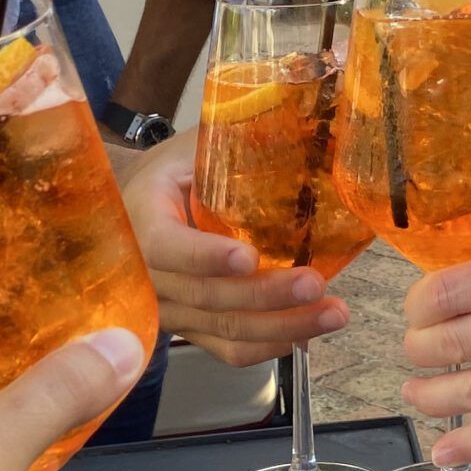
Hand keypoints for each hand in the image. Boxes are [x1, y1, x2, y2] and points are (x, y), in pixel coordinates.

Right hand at [119, 137, 347, 364]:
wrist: (136, 205)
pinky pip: (226, 351)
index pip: (166, 248)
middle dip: (266, 295)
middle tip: (315, 283)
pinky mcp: (190, 330)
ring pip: (222, 331)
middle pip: (206, 298)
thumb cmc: (173, 170)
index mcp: (141, 220)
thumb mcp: (192, 146)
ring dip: (282, 327)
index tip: (248, 256)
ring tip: (333, 313)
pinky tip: (306, 333)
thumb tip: (309, 119)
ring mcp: (168, 310)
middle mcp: (147, 276)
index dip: (205, 257)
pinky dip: (269, 347)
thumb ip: (233, 141)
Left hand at [396, 241, 470, 463]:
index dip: (418, 308)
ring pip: (468, 389)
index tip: (417, 316)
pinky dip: (468, 444)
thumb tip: (462, 291)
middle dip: (417, 353)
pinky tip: (445, 450)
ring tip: (418, 395)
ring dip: (431, 397)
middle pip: (446, 340)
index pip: (446, 290)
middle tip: (415, 355)